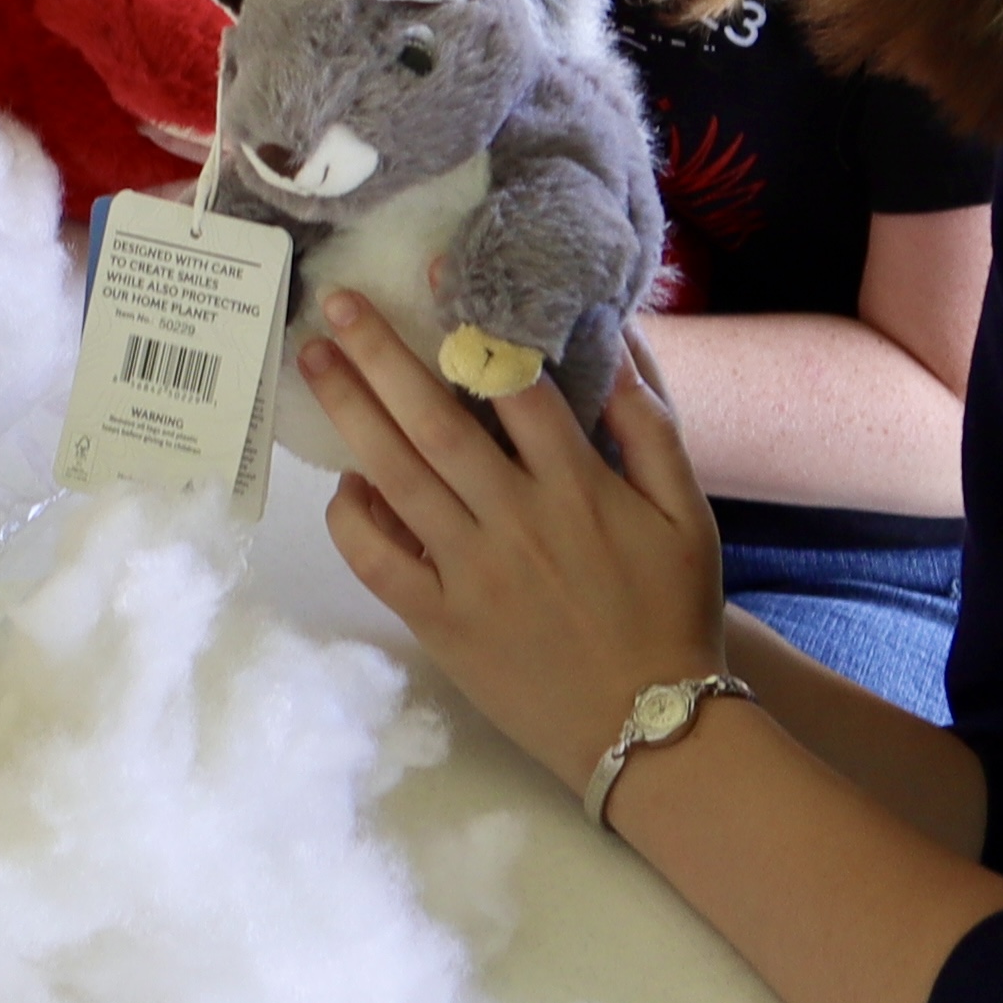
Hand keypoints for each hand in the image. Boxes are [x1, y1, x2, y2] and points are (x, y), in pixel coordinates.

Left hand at [307, 299, 729, 798]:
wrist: (651, 728)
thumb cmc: (671, 614)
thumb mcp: (687, 514)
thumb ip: (651, 427)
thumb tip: (619, 343)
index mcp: (578, 485)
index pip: (515, 386)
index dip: (474, 325)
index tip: (435, 274)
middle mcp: (517, 519)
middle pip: (435, 421)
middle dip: (381, 355)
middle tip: (337, 302)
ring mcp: (472, 571)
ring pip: (397, 477)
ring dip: (351, 413)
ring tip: (314, 362)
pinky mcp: (441, 622)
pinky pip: (380, 561)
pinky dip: (354, 518)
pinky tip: (344, 482)